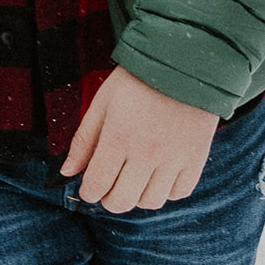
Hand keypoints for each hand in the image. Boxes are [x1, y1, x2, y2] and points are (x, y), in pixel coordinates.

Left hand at [60, 66, 218, 213]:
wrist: (185, 63)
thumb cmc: (138, 80)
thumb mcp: (103, 103)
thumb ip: (84, 140)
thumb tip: (68, 172)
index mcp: (118, 137)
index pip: (97, 185)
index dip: (88, 192)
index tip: (89, 187)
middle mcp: (147, 152)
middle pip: (121, 201)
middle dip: (108, 198)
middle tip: (109, 185)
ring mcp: (174, 158)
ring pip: (150, 202)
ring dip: (137, 195)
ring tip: (134, 178)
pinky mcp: (196, 158)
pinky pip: (179, 193)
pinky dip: (167, 190)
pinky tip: (158, 174)